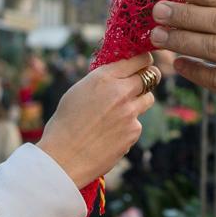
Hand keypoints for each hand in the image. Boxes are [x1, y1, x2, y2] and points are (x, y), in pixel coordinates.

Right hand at [38, 54, 156, 186]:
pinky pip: (137, 123)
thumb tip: (119, 74)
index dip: (144, 60)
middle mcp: (121, 91)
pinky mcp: (134, 131)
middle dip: (149, 77)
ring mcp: (130, 112)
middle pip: (152, 75)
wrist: (63, 157)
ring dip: (139, 101)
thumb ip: (102, 81)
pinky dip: (128, 126)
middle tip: (142, 82)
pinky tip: (111, 134)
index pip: (139, 59)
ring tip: (119, 112)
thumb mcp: (79, 91)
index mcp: (104, 77)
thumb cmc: (64, 124)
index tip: (144, 63)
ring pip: (148, 99)